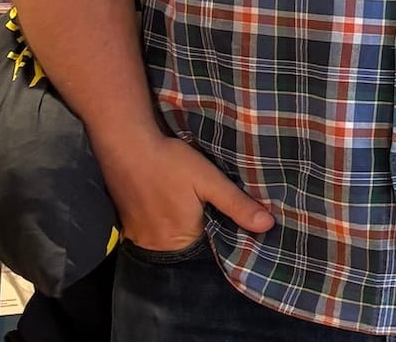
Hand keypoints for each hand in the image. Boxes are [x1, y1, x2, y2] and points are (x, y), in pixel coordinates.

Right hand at [103, 132, 274, 251]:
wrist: (127, 145)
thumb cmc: (170, 163)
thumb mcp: (210, 181)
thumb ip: (237, 205)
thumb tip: (268, 226)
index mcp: (179, 240)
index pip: (208, 249)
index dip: (223, 237)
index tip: (235, 225)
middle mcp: (155, 245)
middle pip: (187, 247)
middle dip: (203, 232)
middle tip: (213, 212)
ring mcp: (137, 236)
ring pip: (169, 239)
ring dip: (182, 227)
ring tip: (192, 208)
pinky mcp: (127, 224)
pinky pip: (152, 231)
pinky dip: (164, 222)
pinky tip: (171, 204)